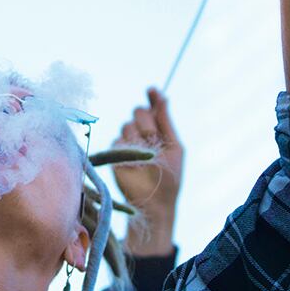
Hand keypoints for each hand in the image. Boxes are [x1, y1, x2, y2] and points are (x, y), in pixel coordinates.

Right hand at [113, 88, 182, 254]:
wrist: (155, 201)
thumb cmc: (170, 176)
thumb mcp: (174, 146)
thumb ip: (166, 121)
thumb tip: (162, 95)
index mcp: (159, 130)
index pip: (153, 107)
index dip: (153, 97)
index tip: (151, 89)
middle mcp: (142, 133)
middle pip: (138, 112)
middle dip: (147, 123)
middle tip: (153, 139)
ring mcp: (127, 143)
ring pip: (128, 126)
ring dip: (139, 139)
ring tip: (146, 158)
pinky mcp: (115, 154)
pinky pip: (118, 141)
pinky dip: (127, 150)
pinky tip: (135, 163)